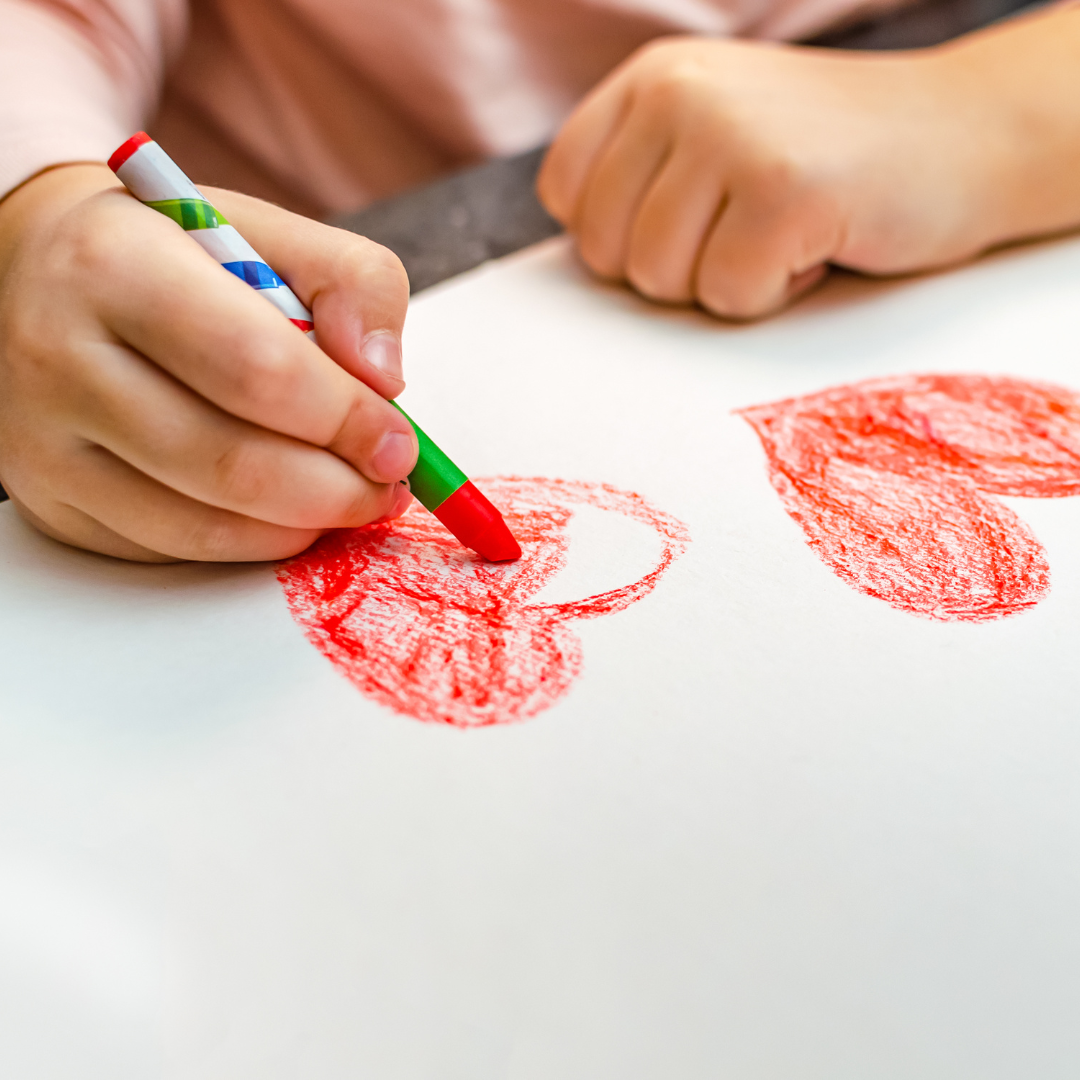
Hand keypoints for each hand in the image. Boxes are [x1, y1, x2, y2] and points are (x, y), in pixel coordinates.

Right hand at [0, 163, 416, 561]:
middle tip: (384, 484)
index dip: (347, 420)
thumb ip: (352, 282)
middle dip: (337, 489)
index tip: (397, 441)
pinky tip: (285, 512)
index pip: (259, 370)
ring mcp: (45, 446)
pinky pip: (176, 552)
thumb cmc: (172, 258)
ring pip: (205, 527)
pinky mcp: (53, 507)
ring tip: (348, 498)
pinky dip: (252, 543)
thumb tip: (385, 378)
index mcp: (116, 266)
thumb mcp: (267, 231)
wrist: (43, 279)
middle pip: (234, 465)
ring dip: (303, 526)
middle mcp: (62, 359)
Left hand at [538, 36, 1008, 318]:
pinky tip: (816, 244)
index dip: (618, 236)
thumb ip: (643, 178)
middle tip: (746, 228)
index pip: (565, 192)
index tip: (688, 223)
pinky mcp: (783, 191)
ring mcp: (731, 136)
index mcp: (653, 78)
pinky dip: (774, 295)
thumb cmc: (827, 158)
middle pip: (607, 251)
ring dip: (725, 283)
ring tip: (783, 230)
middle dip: (675, 269)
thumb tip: (579, 258)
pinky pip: (728, 297)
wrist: (963, 135)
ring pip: (661, 280)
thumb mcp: (716, 135)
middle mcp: (680, 93)